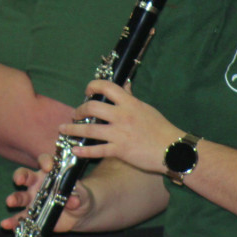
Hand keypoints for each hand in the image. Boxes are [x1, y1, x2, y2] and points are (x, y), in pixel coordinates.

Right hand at [1, 153, 90, 232]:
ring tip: (10, 202)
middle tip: (19, 180)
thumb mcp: (82, 194)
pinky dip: (13, 221)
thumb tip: (73, 200)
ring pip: (20, 197)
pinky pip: (20, 218)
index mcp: (49, 173)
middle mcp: (37, 184)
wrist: (78, 214)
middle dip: (20, 176)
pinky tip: (7, 224)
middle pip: (25, 175)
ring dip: (14, 198)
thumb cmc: (79, 196)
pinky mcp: (31, 216)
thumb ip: (78, 195)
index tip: (48, 167)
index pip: (44, 161)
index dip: (45, 162)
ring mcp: (33, 200)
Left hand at [59, 80, 180, 174]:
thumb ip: (131, 98)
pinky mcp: (120, 150)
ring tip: (64, 130)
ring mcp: (119, 133)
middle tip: (75, 114)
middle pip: (92, 108)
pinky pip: (97, 150)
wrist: (173, 150)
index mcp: (129, 103)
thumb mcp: (145, 108)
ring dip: (73, 130)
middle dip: (79, 110)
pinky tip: (75, 151)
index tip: (87, 92)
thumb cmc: (161, 128)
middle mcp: (122, 116)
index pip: (107, 87)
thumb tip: (124, 85)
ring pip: (89, 130)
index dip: (93, 86)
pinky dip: (84, 151)